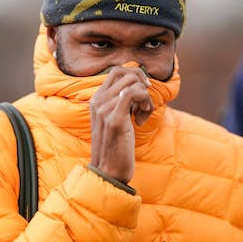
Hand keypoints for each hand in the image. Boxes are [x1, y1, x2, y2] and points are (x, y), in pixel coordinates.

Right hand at [89, 65, 153, 182]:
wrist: (109, 170)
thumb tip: (140, 85)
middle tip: (145, 101)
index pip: (116, 71)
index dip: (135, 76)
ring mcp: (104, 108)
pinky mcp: (114, 118)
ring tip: (143, 113)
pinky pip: (134, 93)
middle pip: (124, 71)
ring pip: (131, 81)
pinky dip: (145, 101)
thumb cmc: (116, 146)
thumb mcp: (116, 120)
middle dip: (141, 81)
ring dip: (145, 95)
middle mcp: (97, 101)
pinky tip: (142, 118)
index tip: (143, 92)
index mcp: (96, 99)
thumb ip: (122, 103)